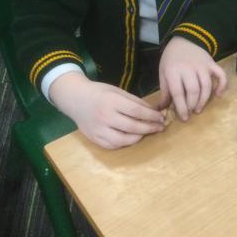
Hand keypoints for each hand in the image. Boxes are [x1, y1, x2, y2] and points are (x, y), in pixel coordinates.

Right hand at [49, 72, 164, 148]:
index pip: (137, 111)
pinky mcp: (94, 138)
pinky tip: (132, 138)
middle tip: (160, 127)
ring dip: (139, 137)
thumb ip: (135, 101)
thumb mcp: (117, 91)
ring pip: (123, 140)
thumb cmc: (99, 92)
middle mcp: (105, 117)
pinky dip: (125, 143)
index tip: (162, 117)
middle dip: (150, 128)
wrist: (74, 99)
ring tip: (147, 132)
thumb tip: (153, 111)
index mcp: (112, 101)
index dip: (152, 116)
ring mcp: (98, 130)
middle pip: (132, 127)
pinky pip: (113, 145)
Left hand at [157, 36, 227, 121]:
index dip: (181, 107)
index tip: (184, 117)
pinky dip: (222, 85)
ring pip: (206, 86)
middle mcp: (189, 69)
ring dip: (204, 100)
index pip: (178, 93)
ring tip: (199, 108)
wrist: (185, 39)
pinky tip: (219, 95)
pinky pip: (220, 75)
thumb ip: (164, 91)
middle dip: (192, 105)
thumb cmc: (171, 58)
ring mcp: (202, 66)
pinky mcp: (212, 64)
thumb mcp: (163, 72)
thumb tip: (160, 109)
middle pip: (193, 91)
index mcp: (173, 71)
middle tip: (191, 113)